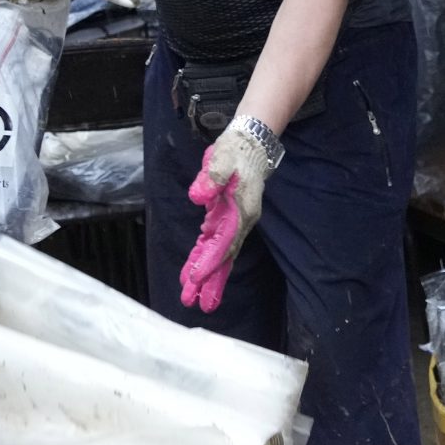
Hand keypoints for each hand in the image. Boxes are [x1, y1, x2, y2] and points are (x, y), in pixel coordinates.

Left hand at [179, 121, 274, 311]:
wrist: (251, 141)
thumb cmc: (236, 149)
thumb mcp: (222, 158)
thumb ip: (210, 178)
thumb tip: (198, 196)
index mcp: (240, 210)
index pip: (224, 242)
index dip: (209, 262)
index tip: (195, 279)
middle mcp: (240, 221)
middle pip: (224, 256)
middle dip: (210, 280)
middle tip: (195, 303)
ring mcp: (234, 220)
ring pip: (220, 254)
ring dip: (207, 275)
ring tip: (193, 296)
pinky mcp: (226, 217)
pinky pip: (215, 243)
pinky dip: (205, 258)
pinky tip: (193, 271)